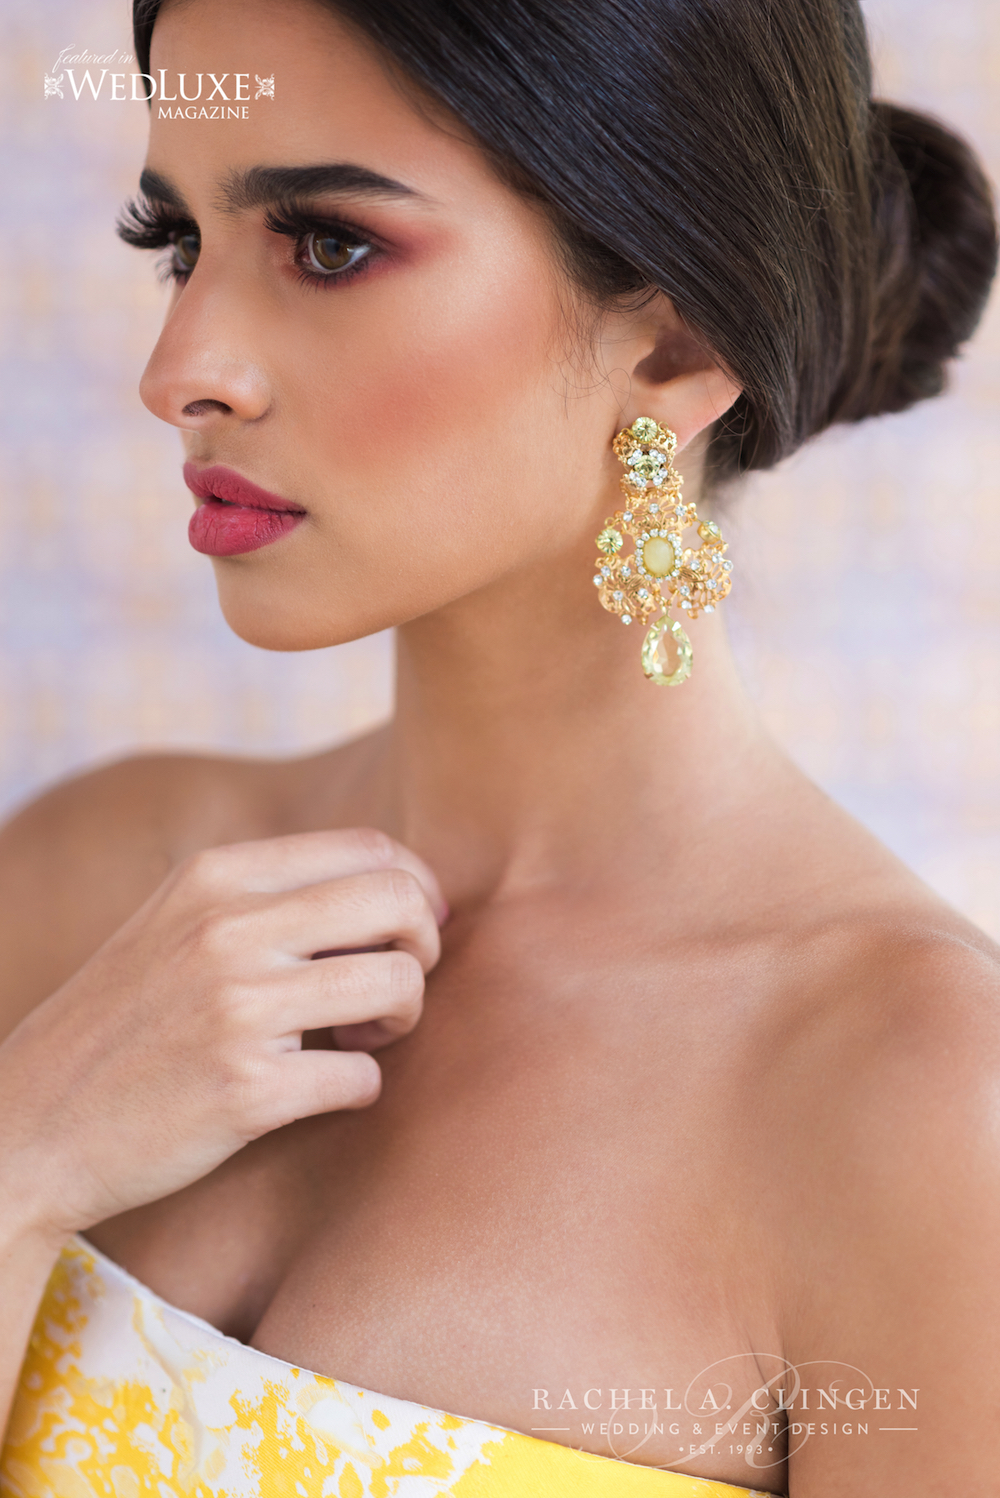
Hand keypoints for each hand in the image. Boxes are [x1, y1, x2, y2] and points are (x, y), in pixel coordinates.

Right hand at [0, 828, 444, 1237]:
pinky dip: (357, 1088)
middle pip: (400, 902)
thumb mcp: (178, 924)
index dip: (417, 889)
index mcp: (215, 877)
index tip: (408, 932)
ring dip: (400, 1020)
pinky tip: (313, 1089)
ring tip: (355, 1040)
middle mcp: (227, 929)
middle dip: (424, 947)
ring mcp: (238, 1009)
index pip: (371, 849)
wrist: (32, 1126)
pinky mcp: (247, 1090)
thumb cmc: (127, 1024)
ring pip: (400, 984)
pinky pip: (364, 1078)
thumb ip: (270, 896)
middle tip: (393, 988)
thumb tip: (402, 889)